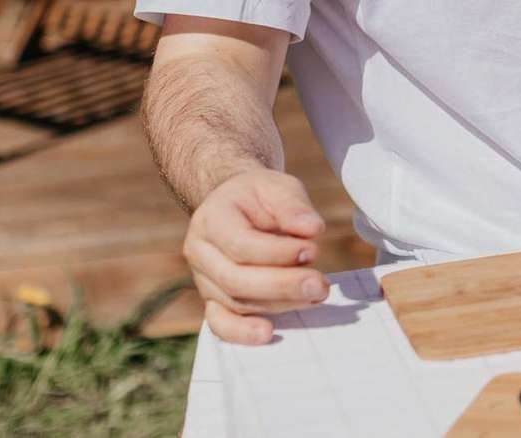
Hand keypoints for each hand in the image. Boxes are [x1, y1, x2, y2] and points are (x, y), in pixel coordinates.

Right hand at [183, 166, 327, 344]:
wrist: (236, 205)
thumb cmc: (260, 196)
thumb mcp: (279, 187)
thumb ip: (294, 206)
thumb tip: (313, 230)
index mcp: (212, 219)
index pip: (241, 244)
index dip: (277, 253)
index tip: (313, 250)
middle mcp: (200, 252)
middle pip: (236, 279)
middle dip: (282, 285)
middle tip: (320, 285)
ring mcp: (203, 279)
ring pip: (235, 301)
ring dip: (279, 304)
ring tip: (315, 295)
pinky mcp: (212, 299)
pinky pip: (219, 322)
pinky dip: (241, 332)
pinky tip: (268, 333)